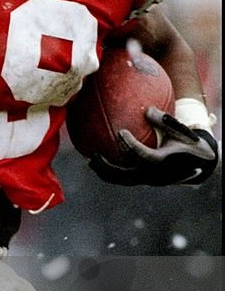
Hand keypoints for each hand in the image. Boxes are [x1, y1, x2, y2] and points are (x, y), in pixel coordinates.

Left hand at [90, 108, 219, 186]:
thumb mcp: (182, 131)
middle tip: (93, 156)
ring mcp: (147, 181)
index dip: (131, 144)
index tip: (120, 131)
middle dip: (108, 168)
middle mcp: (153, 175)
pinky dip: (111, 172)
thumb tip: (147, 110)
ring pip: (122, 180)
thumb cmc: (188, 144)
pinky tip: (99, 160)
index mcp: (163, 162)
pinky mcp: (144, 181)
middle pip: (126, 175)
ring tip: (91, 160)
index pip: (144, 155)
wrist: (200, 164)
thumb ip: (166, 121)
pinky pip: (124, 178)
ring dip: (105, 172)